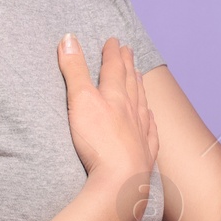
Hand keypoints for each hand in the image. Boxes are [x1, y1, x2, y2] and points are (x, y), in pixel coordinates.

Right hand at [57, 35, 158, 200]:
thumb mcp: (80, 100)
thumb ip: (74, 70)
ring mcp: (141, 133)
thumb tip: (68, 38)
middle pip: (131, 83)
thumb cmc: (99, 141)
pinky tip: (151, 118)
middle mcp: (132, 111)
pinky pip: (150, 132)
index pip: (114, 69)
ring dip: (139, 88)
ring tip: (139, 76)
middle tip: (128, 51)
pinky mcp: (144, 154)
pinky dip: (150, 121)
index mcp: (116, 97)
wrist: (120, 182)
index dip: (112, 53)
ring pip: (142, 104)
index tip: (114, 41)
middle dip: (128, 65)